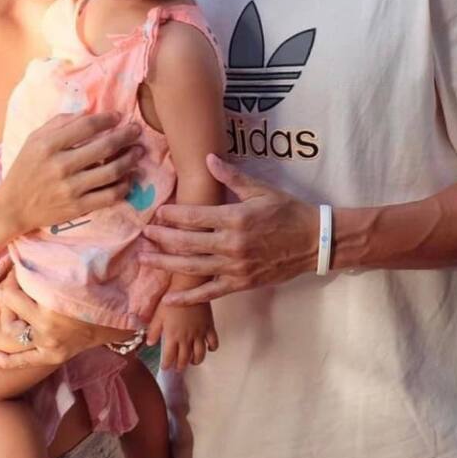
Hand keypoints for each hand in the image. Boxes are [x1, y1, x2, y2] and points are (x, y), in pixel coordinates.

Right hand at [0, 112, 141, 235]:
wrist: (14, 206)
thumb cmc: (26, 167)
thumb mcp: (35, 139)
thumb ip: (59, 123)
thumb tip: (88, 112)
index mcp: (48, 145)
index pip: (86, 126)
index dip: (106, 119)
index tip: (118, 116)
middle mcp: (60, 166)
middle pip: (103, 147)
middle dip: (125, 136)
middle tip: (136, 130)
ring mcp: (70, 188)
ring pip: (111, 172)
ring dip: (129, 159)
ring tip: (138, 151)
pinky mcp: (78, 207)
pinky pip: (109, 195)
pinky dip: (123, 185)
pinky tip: (129, 177)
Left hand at [0, 270, 115, 368]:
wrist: (118, 316)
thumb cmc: (96, 288)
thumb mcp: (72, 271)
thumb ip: (46, 262)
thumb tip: (20, 248)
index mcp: (52, 302)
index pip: (13, 289)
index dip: (13, 275)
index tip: (20, 266)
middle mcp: (46, 326)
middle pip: (10, 306)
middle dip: (9, 290)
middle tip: (15, 281)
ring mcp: (49, 344)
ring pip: (12, 330)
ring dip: (8, 315)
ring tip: (10, 303)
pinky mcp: (52, 356)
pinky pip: (23, 361)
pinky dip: (5, 360)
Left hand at [142, 155, 318, 303]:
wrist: (314, 241)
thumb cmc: (287, 211)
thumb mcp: (260, 189)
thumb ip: (231, 176)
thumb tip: (208, 158)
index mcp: (235, 218)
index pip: (195, 216)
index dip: (172, 215)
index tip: (157, 213)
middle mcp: (231, 244)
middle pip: (187, 243)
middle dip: (162, 238)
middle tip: (142, 234)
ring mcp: (235, 267)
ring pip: (193, 268)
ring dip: (166, 264)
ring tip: (145, 259)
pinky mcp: (241, 283)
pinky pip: (210, 292)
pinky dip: (189, 297)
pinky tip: (169, 299)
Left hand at [148, 301, 217, 370]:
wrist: (188, 287)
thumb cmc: (171, 299)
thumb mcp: (157, 315)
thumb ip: (153, 331)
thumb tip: (150, 343)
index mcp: (172, 336)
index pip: (169, 357)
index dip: (166, 365)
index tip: (165, 367)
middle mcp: (187, 338)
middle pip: (184, 359)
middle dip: (180, 366)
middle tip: (177, 368)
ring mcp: (199, 334)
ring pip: (200, 355)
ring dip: (195, 361)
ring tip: (191, 361)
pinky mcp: (209, 327)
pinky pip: (213, 343)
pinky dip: (212, 348)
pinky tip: (208, 348)